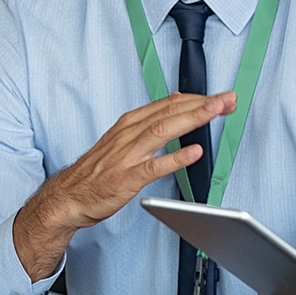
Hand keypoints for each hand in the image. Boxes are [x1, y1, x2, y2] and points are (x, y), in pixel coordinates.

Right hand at [14, 91, 236, 279]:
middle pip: (170, 112)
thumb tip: (177, 104)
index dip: (197, 99)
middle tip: (227, 99)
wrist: (68, 197)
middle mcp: (129, 134)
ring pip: (163, 130)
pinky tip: (194, 152)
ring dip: (192, 119)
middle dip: (202, 104)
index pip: (169, 104)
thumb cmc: (97, 171)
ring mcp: (128, 155)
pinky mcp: (126, 178)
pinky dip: (175, 158)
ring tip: (215, 112)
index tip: (220, 97)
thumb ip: (149, 123)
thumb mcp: (122, 139)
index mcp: (130, 123)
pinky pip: (153, 166)